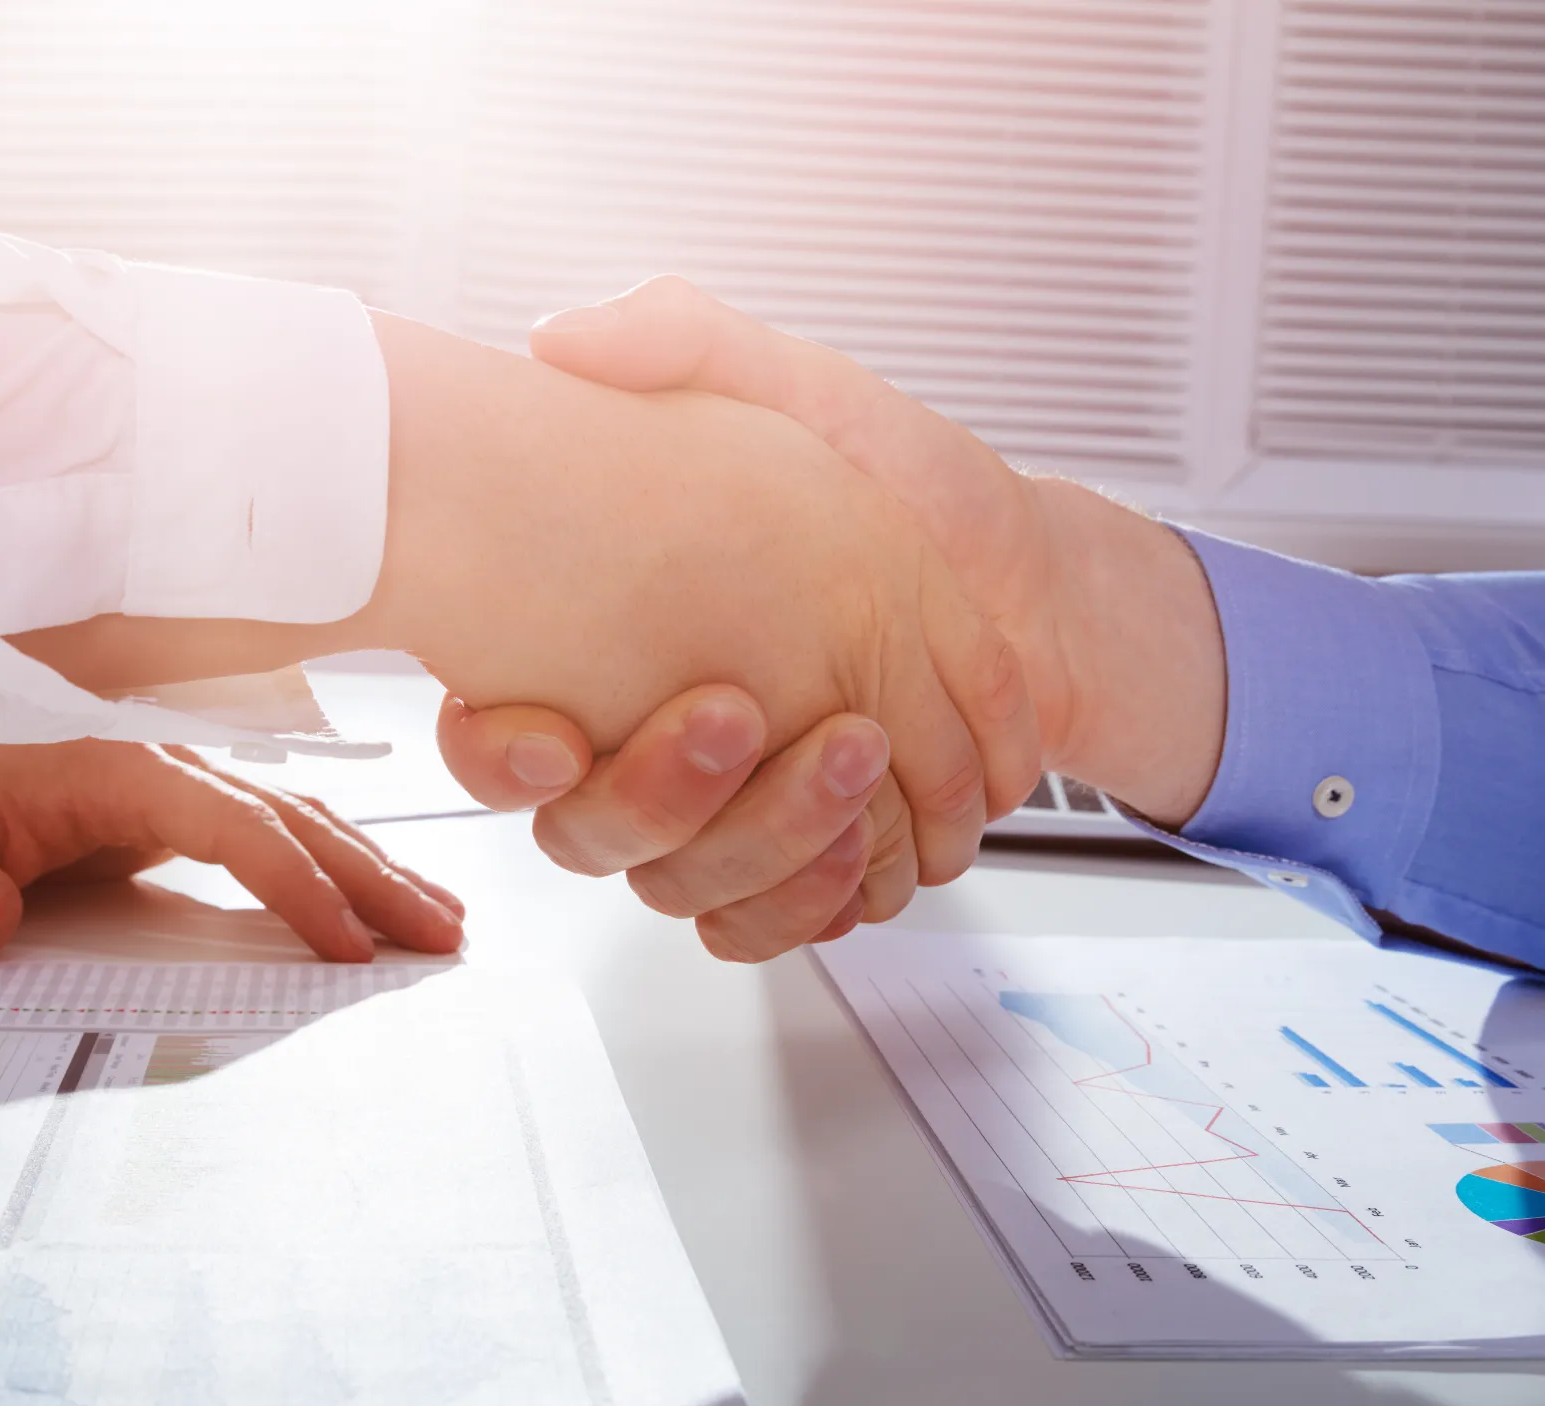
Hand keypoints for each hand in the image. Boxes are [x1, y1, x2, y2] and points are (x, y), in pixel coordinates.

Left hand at [0, 740, 465, 961]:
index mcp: (123, 771)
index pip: (237, 830)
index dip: (298, 887)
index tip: (347, 944)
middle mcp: (171, 766)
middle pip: (298, 820)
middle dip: (376, 878)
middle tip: (445, 936)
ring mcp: (183, 782)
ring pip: (302, 820)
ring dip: (374, 869)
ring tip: (443, 922)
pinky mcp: (181, 807)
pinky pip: (278, 831)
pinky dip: (337, 860)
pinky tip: (378, 894)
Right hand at [13, 312, 1044, 902]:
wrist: (1040, 588)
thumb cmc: (915, 493)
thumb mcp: (802, 392)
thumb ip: (686, 345)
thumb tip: (565, 338)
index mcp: (619, 649)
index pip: (503, 741)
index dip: (504, 756)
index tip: (546, 737)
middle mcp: (652, 743)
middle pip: (597, 833)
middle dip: (667, 792)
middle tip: (742, 715)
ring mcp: (727, 817)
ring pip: (683, 889)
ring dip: (760, 843)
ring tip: (850, 763)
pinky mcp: (803, 866)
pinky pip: (767, 928)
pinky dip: (813, 901)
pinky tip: (866, 850)